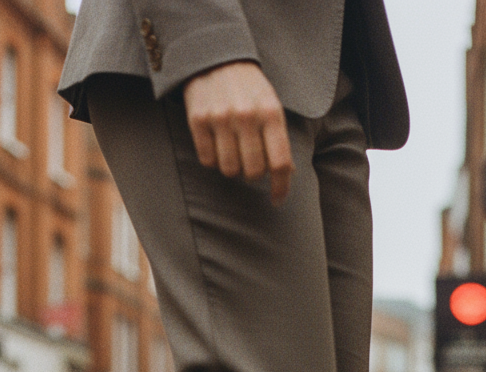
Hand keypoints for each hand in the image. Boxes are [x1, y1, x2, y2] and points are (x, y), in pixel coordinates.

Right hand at [183, 61, 293, 202]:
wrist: (215, 57)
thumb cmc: (248, 88)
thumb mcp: (270, 104)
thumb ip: (277, 137)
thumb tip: (287, 173)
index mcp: (271, 112)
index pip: (280, 162)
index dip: (280, 187)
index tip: (277, 200)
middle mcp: (246, 116)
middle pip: (253, 172)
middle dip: (252, 174)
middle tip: (250, 161)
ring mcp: (220, 118)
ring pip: (228, 170)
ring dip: (231, 167)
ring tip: (232, 149)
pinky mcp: (198, 121)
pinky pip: (207, 160)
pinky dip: (212, 158)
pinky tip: (216, 141)